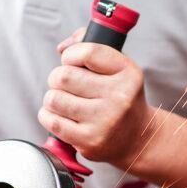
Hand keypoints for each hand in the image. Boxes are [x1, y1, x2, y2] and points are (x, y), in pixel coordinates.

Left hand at [39, 29, 153, 168]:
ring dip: (53, 98)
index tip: (70, 62)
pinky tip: (61, 117)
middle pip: (63, 76)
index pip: (87, 52)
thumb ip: (90, 46)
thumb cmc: (121, 98)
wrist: (137, 138)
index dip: (70, 55)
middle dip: (57, 78)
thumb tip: (62, 48)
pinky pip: (52, 122)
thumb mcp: (118, 68)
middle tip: (66, 86)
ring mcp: (105, 121)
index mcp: (127, 73)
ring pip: (54, 99)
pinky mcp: (89, 141)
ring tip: (65, 102)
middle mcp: (119, 97)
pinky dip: (48, 117)